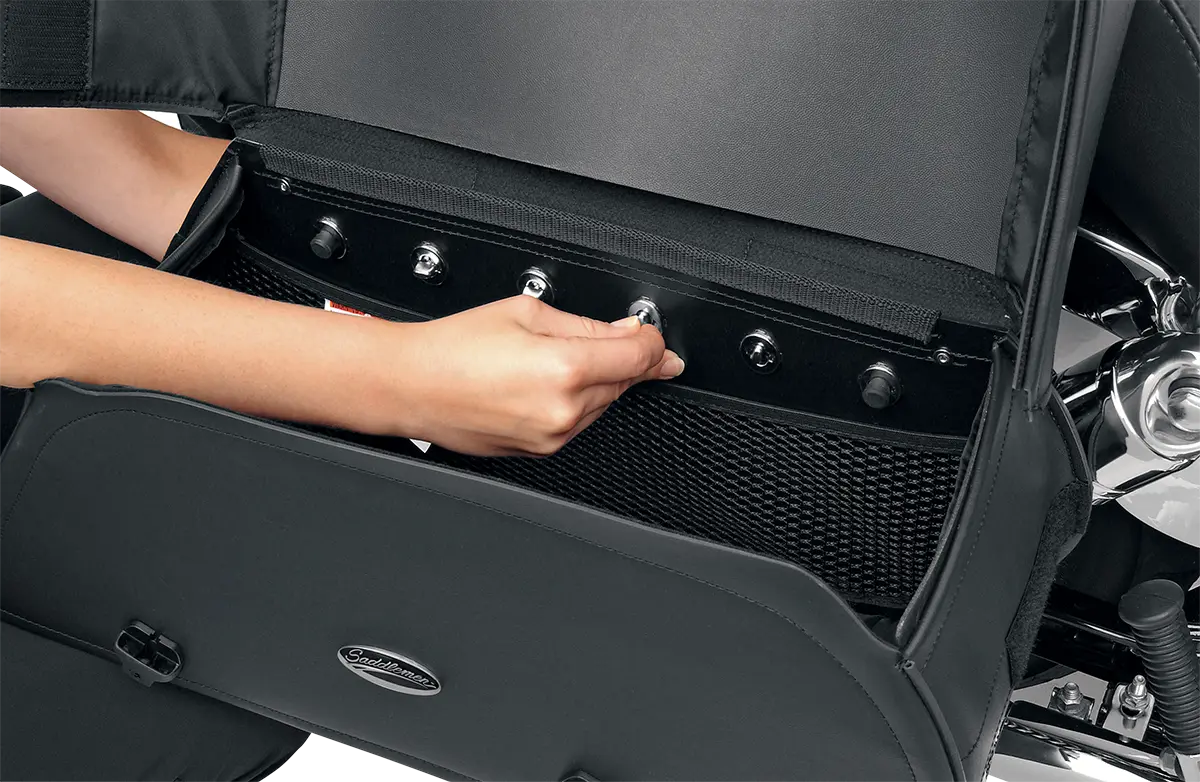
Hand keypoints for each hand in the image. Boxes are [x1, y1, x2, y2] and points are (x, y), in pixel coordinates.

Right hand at [375, 296, 683, 455]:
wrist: (410, 385)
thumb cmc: (454, 347)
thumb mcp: (526, 311)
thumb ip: (586, 323)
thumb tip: (627, 331)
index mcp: (565, 368)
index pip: (640, 356)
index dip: (653, 341)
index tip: (654, 337)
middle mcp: (564, 411)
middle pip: (625, 381)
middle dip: (621, 358)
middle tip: (601, 338)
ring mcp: (553, 437)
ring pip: (603, 403)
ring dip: (596, 381)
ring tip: (549, 359)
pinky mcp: (541, 451)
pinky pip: (577, 422)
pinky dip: (573, 402)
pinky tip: (541, 383)